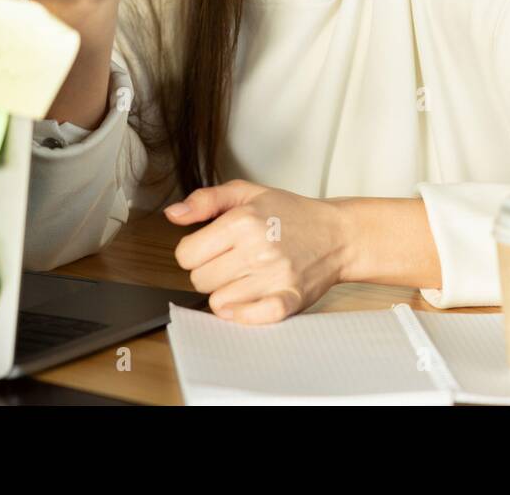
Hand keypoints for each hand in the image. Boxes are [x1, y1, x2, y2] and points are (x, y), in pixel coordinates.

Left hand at [167, 179, 350, 324]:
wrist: (337, 233)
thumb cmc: (289, 213)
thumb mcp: (246, 193)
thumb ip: (205, 200)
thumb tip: (173, 214)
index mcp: (242, 221)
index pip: (185, 255)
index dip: (194, 252)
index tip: (211, 248)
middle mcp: (256, 249)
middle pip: (199, 280)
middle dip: (210, 271)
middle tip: (231, 260)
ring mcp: (274, 276)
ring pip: (219, 302)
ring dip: (226, 293)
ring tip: (245, 276)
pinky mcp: (290, 297)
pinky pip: (254, 316)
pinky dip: (244, 315)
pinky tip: (247, 303)